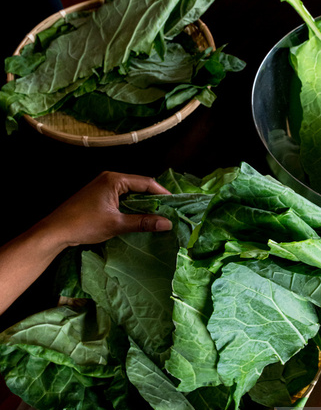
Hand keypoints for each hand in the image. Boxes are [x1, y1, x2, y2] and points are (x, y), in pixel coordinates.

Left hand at [41, 171, 172, 247]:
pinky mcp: (99, 196)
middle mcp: (109, 178)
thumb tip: (167, 223)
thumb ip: (143, 222)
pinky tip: (139, 217)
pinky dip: (132, 206)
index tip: (175, 204)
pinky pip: (122, 198)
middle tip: (170, 211)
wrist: (55, 231)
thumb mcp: (116, 224)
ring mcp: (103, 187)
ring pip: (130, 193)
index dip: (162, 193)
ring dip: (143, 204)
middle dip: (154, 198)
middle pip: (139, 186)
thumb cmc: (84, 224)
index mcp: (114, 179)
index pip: (145, 182)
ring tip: (158, 215)